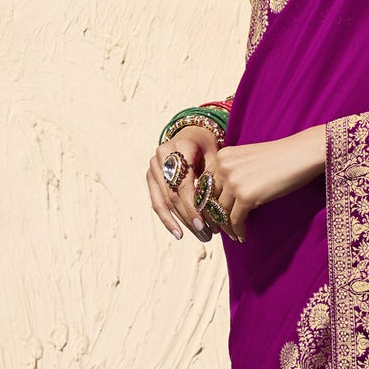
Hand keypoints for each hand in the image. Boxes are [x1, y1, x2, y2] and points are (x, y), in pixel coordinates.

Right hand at [146, 122, 222, 241]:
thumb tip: (218, 209)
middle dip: (189, 218)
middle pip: (173, 195)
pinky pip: (156, 201)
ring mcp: (153, 166)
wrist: (191, 133)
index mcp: (180, 147)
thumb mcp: (216, 155)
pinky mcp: (150, 176)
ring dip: (181, 222)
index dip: (192, 206)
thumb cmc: (208, 145)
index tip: (204, 224)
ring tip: (200, 235)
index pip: (184, 183)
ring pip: (164, 201)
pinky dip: (167, 218)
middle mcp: (162, 155)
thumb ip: (214, 177)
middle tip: (207, 234)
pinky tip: (178, 232)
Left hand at [196, 125, 326, 241]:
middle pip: (210, 200)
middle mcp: (224, 167)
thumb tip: (224, 197)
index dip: (208, 203)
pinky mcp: (246, 196)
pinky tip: (243, 236)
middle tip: (220, 228)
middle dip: (214, 217)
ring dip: (227, 227)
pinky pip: (235, 220)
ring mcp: (234, 182)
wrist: (302, 154)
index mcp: (222, 156)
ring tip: (234, 235)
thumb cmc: (281, 157)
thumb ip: (233, 172)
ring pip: (221, 212)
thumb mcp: (248, 159)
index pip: (205, 185)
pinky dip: (238, 231)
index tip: (214, 215)